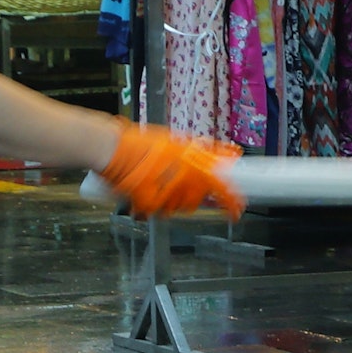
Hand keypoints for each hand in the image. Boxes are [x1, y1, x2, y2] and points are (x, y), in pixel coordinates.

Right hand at [102, 123, 243, 219]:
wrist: (114, 149)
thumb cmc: (142, 143)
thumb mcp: (180, 141)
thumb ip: (207, 150)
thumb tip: (232, 153)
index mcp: (194, 165)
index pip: (222, 188)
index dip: (232, 201)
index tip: (238, 208)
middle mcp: (183, 181)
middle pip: (197, 201)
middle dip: (192, 197)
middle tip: (181, 186)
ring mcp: (166, 195)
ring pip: (179, 207)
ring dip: (173, 200)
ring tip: (160, 183)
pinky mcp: (150, 204)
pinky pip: (160, 211)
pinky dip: (155, 204)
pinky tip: (148, 189)